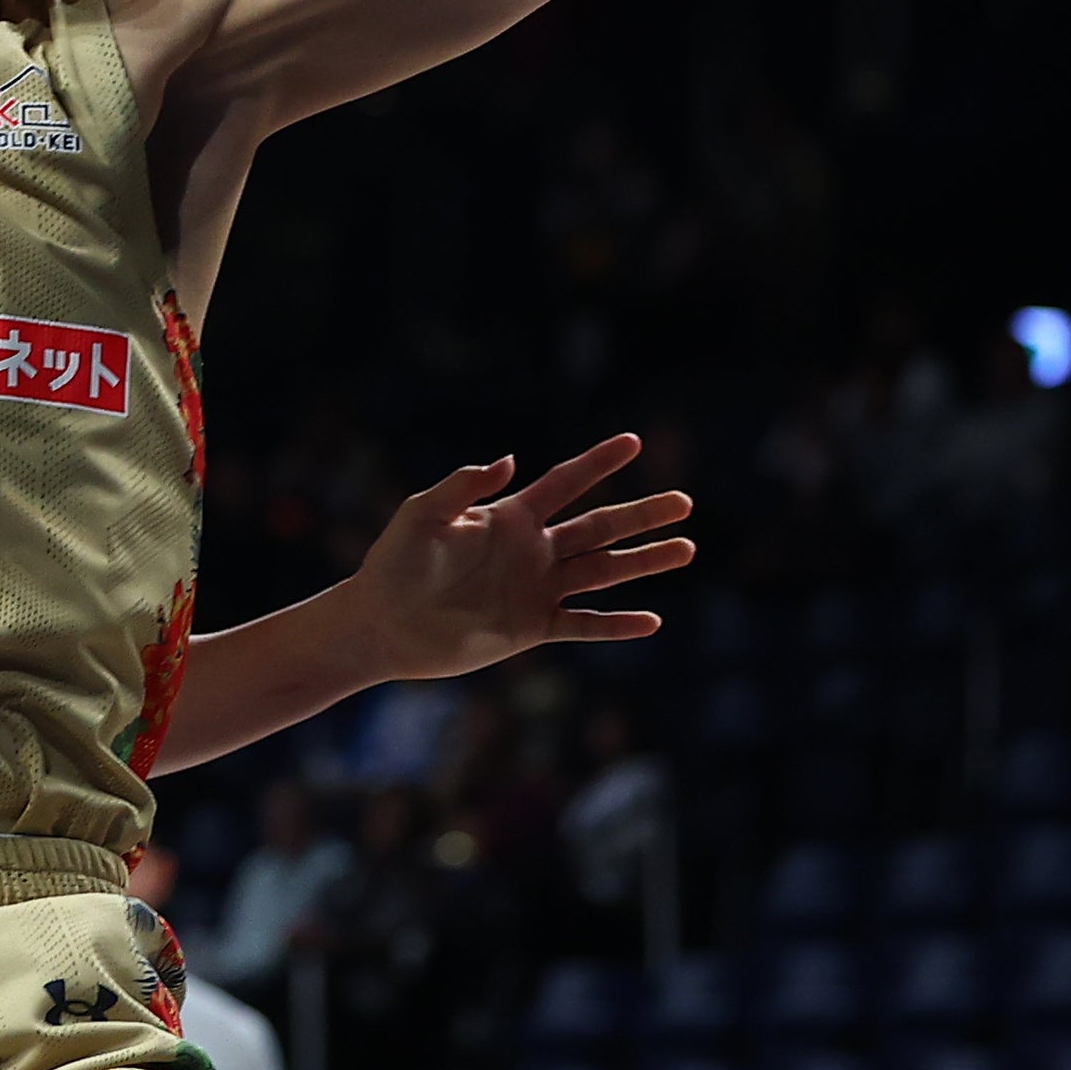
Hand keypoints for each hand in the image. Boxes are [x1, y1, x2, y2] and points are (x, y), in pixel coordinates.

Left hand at [339, 434, 697, 680]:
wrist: (383, 624)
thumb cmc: (395, 563)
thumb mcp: (422, 515)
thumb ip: (462, 487)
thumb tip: (509, 459)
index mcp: (510, 517)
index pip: (564, 483)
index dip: (598, 463)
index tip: (633, 441)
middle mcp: (532, 550)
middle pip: (599, 527)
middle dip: (642, 514)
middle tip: (685, 502)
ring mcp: (536, 589)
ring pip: (603, 571)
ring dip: (644, 562)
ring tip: (687, 549)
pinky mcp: (531, 628)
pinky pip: (582, 624)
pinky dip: (616, 625)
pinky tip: (652, 621)